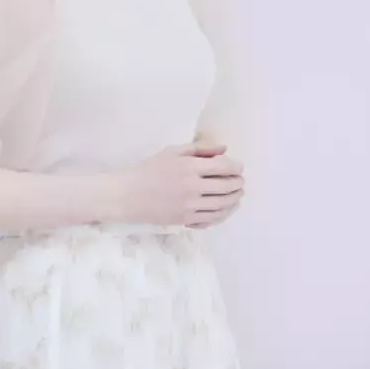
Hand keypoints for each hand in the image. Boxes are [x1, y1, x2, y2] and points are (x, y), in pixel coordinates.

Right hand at [113, 142, 243, 227]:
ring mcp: (190, 206)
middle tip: (240, 181)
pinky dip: (223, 214)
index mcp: (189, 167)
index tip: (238, 167)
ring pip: (223, 205)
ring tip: (238, 195)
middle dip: (238, 184)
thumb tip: (223, 149)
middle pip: (226, 187)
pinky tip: (225, 210)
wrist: (129, 195)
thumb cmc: (149, 169)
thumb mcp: (172, 152)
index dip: (235, 167)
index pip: (223, 167)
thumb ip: (199, 149)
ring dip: (235, 200)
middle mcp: (193, 187)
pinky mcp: (186, 219)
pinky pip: (212, 219)